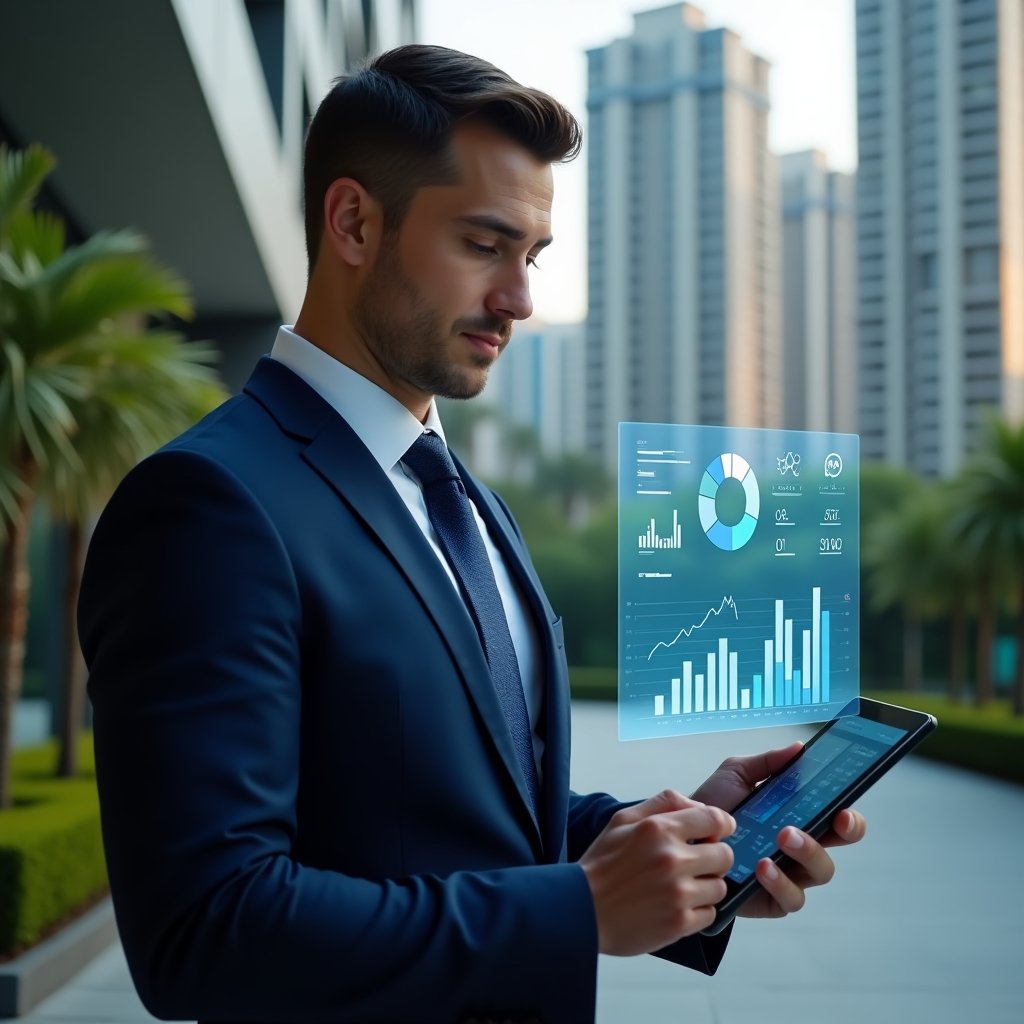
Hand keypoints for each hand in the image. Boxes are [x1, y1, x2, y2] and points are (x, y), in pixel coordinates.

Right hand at [579, 789, 735, 955]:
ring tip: (682, 887)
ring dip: (705, 887)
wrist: (581, 910)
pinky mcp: (679, 923)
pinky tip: (677, 906)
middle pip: (725, 855)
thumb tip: (699, 806)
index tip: (717, 832)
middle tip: (696, 863)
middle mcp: (672, 858)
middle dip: (713, 857)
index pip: (714, 819)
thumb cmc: (602, 864)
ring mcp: (678, 893)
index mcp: (658, 828)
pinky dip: (698, 911)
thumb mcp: (623, 819)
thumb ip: (663, 804)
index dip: (721, 825)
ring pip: (720, 887)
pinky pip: (711, 914)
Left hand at [691, 742, 867, 920]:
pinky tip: (763, 867)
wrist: (681, 839)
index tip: (843, 808)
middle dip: (835, 836)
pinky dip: (781, 883)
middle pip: (836, 846)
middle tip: (809, 819)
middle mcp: (800, 847)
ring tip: (781, 838)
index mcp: (798, 816)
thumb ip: (766, 763)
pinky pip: (791, 899)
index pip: (837, 819)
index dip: (849, 816)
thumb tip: (798, 748)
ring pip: (820, 872)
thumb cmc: (713, 806)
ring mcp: (789, 874)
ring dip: (807, 854)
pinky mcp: (772, 901)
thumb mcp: (736, 776)